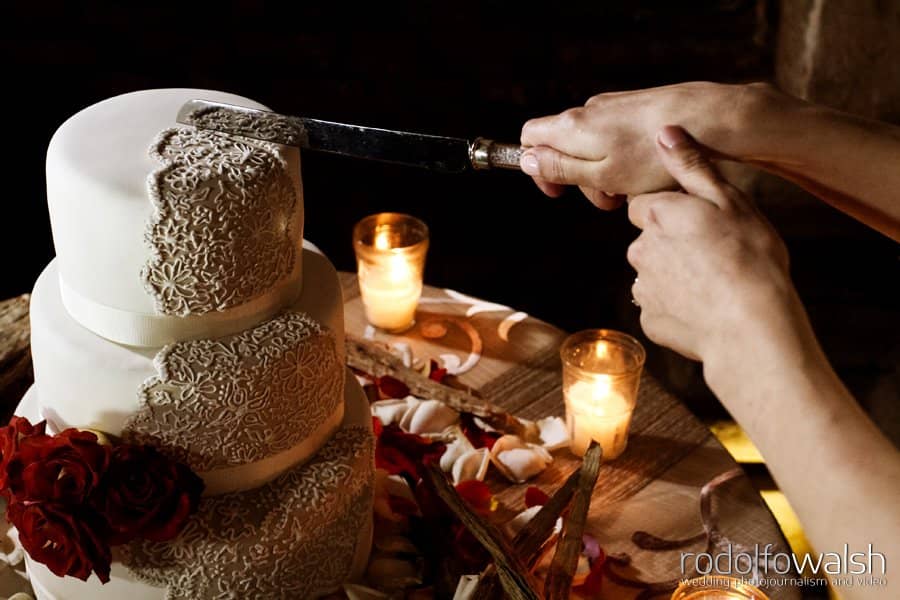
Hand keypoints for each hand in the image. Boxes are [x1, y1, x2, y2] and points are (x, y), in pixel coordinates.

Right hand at [519, 82, 775, 208]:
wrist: (709, 120)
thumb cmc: (654, 154)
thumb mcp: (602, 174)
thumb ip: (561, 167)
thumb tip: (527, 161)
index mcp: (572, 127)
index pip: (529, 138)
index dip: (536, 168)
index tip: (558, 192)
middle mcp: (588, 111)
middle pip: (563, 147)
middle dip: (579, 179)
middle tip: (608, 202)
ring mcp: (614, 107)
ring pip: (594, 146)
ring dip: (605, 174)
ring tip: (633, 191)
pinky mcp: (638, 108)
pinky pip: (618, 138)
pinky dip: (626, 160)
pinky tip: (650, 173)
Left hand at [627, 125, 794, 365]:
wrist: (751, 325)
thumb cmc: (750, 258)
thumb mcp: (729, 200)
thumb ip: (692, 166)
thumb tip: (664, 132)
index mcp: (658, 215)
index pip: (644, 205)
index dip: (671, 212)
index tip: (698, 223)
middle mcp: (640, 249)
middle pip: (647, 240)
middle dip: (670, 245)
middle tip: (712, 254)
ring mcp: (643, 287)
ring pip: (652, 274)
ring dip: (673, 276)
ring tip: (712, 283)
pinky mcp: (650, 320)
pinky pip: (660, 307)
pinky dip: (677, 307)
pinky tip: (706, 308)